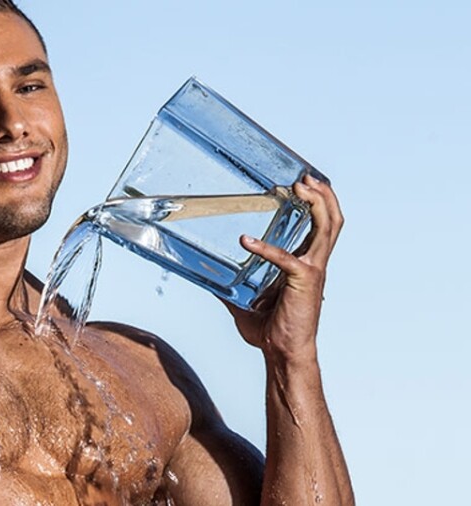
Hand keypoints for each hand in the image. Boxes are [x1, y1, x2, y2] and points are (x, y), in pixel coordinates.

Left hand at [223, 175, 343, 362]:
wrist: (282, 354)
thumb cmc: (271, 330)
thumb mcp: (244, 301)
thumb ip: (229, 285)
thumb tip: (205, 277)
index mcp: (306, 263)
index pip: (319, 226)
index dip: (317, 202)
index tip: (302, 183)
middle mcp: (314, 262)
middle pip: (332, 219)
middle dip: (323, 194)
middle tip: (305, 177)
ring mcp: (313, 270)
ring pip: (327, 228)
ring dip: (317, 204)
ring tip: (299, 187)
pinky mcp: (304, 282)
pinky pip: (287, 259)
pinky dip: (268, 248)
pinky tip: (246, 242)